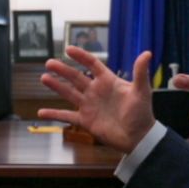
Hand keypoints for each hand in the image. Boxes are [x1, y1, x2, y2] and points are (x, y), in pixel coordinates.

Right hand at [36, 48, 157, 152]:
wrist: (138, 138)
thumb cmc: (142, 113)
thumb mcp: (142, 91)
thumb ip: (140, 73)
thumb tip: (147, 53)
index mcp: (108, 81)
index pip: (92, 64)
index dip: (81, 56)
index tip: (68, 49)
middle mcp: (95, 91)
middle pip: (76, 77)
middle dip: (62, 70)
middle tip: (49, 62)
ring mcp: (89, 106)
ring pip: (68, 93)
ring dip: (56, 86)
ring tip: (43, 78)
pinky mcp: (85, 120)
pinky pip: (66, 116)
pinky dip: (54, 114)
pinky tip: (41, 112)